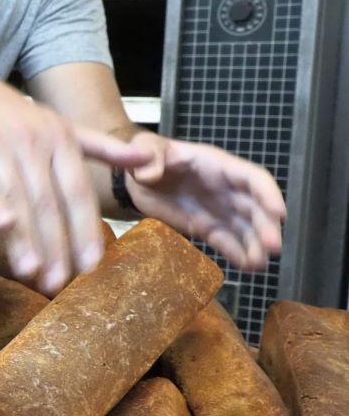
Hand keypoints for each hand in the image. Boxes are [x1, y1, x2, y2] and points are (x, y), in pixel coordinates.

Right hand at [0, 74, 149, 293]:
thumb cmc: (15, 116)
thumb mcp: (63, 126)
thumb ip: (105, 149)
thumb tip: (147, 161)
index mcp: (61, 141)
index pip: (78, 193)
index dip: (85, 230)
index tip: (91, 266)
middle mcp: (35, 144)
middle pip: (49, 204)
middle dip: (55, 246)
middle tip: (60, 283)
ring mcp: (1, 148)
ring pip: (19, 200)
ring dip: (25, 238)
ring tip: (32, 273)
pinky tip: (1, 226)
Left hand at [117, 132, 284, 269]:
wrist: (136, 178)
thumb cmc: (146, 156)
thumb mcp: (144, 148)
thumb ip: (146, 155)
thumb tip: (148, 174)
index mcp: (217, 166)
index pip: (252, 178)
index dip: (268, 194)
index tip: (279, 214)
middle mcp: (226, 189)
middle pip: (255, 207)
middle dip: (266, 226)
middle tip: (272, 248)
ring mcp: (218, 210)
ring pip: (245, 228)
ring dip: (255, 245)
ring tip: (259, 264)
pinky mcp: (206, 228)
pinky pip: (226, 241)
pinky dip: (238, 253)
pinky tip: (247, 267)